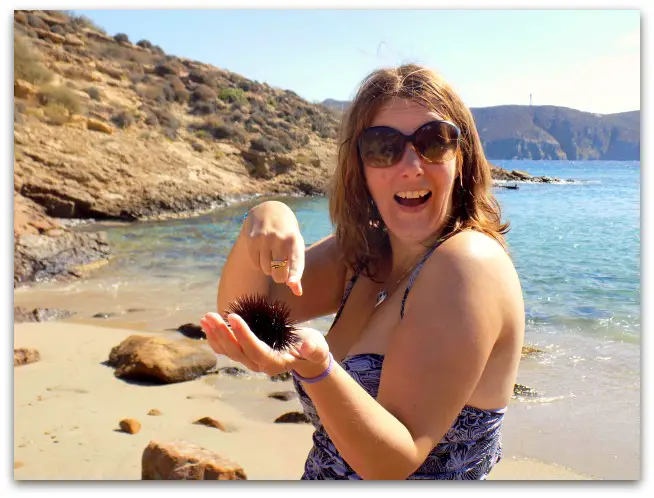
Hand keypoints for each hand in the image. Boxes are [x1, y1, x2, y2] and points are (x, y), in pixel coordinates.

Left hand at [200, 312, 330, 377]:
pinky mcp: (245, 354)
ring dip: (215, 335)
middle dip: (223, 334)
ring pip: (228, 351)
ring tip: (205, 318)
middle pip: (236, 352)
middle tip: (211, 315)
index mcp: (275, 363)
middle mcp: (259, 365)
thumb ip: (313, 349)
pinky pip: (226, 349)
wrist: (307, 356)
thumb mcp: (317, 348)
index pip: (255, 350)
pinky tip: (207, 324)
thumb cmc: (313, 349)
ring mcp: (250, 361)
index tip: (233, 317)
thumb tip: (306, 347)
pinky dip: (215, 337)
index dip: (243, 335)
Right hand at [245, 201, 304, 295]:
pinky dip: (259, 264)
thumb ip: (296, 270)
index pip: (296, 260)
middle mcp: (280, 238)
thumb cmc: (287, 236)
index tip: (292, 283)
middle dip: (279, 276)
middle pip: (278, 272)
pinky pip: (255, 263)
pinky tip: (262, 252)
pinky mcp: (252, 239)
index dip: (294, 274)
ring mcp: (265, 238)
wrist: (270, 211)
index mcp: (295, 241)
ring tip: (271, 255)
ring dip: (268, 269)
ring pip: (266, 270)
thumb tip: (298, 293)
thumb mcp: (295, 248)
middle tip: (279, 270)